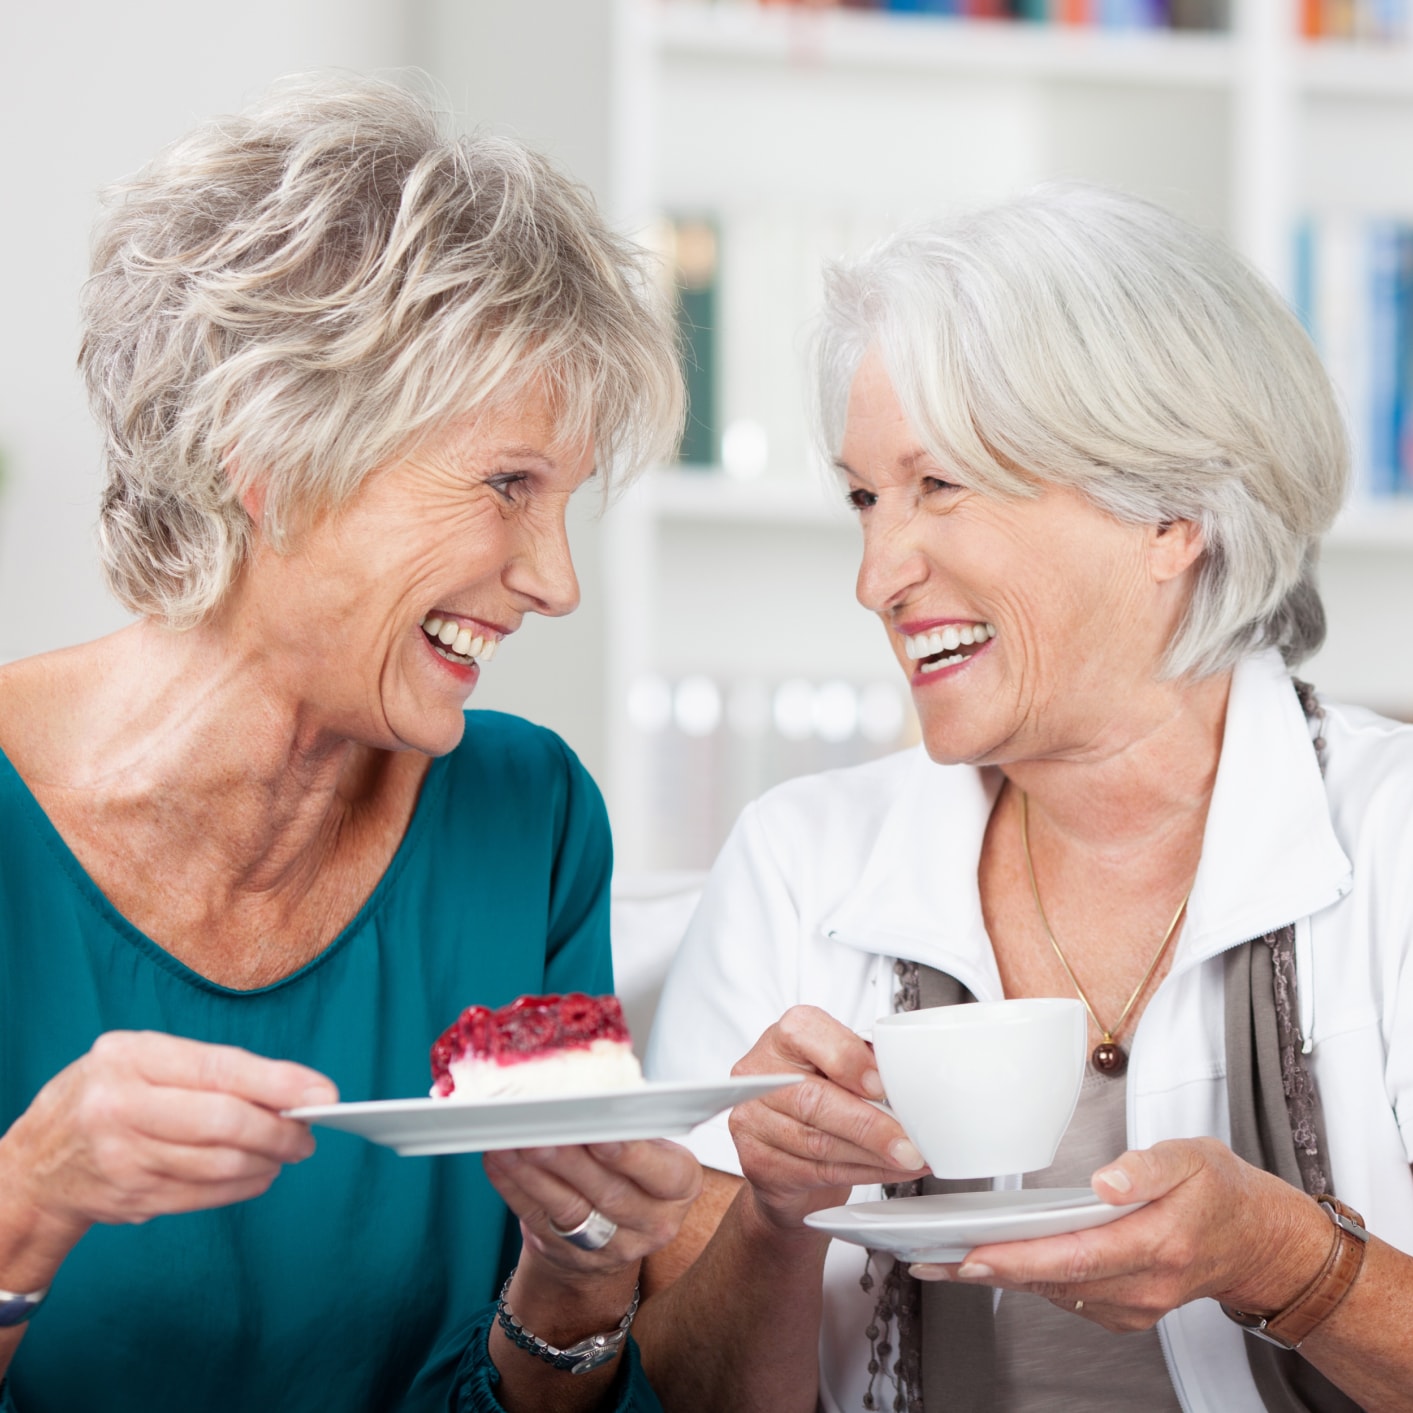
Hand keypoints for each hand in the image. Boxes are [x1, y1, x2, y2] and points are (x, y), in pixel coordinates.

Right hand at [0, 1030, 337, 1261]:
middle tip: (307, 1134)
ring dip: (267, 1161)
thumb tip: (289, 1089)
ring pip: (219, 1164)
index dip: (278, 1083)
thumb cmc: (106, 1096)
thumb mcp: (142, 1060)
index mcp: (129, 1058)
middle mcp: (121, 1107)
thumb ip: (208, 1070)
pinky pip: (204, 1194)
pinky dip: (242, 1186)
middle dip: (280, 1130)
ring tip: (288, 1152)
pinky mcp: (132, 1198)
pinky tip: (258, 1174)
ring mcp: (124, 1158)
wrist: (34, 1165)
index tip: (322, 1093)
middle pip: (225, 1123)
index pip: (220, 1070)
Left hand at [483, 1138, 702, 1278]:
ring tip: (514, 1140)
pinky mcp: (565, 1253)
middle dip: (572, 1160)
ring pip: (568, 1208)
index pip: (661, 1173)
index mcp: (679, 1187)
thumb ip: (632, 1127)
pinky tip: (498, 1157)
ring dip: (536, 1172)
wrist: (615, 1231)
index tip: (601, 1132)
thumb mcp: (653, 1148)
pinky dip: (513, 1186)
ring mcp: (608, 1246)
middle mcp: (651, 1222)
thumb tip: (594, 1092)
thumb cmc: (633, 1170)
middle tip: (545, 1128)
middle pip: (609, 1192)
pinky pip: (535, 1217)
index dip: (630, 1155)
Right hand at [728, 1005, 928, 1231]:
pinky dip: (862, 1174)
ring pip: (818, 1142)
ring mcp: (752, 1120)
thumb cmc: (819, 1096)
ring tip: (908, 1159)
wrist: (785, 1149)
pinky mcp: (756, 1162)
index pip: (806, 1034)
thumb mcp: (839, 1067)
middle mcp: (760, 1074)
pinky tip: (888, 1170)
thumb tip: (907, 1080)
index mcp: (784, 1037)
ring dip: (873, 1156)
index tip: (881, 1085)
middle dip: (870, 1125)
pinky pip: (816, 1171)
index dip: (847, 1060)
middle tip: (909, 1143)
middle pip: (814, 1099)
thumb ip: (863, 1063)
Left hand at [908, 1137, 1328, 1330]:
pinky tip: (993, 1263)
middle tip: (931, 1261)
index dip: (1020, 1258)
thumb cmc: (1220, 1190)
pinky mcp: (1126, 1309)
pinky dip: (1029, 1281)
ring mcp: (1136, 1304)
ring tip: (942, 1261)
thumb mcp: (1195, 1157)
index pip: (1077, 1256)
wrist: (1259, 1241)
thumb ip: (1149, 1166)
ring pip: (1057, 1293)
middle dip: (990, 1271)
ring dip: (1001, 1278)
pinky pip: (1069, 1297)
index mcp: (1159, 1244)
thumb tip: (1107, 1181)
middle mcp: (1145, 1285)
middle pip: (1055, 1281)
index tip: (974, 1254)